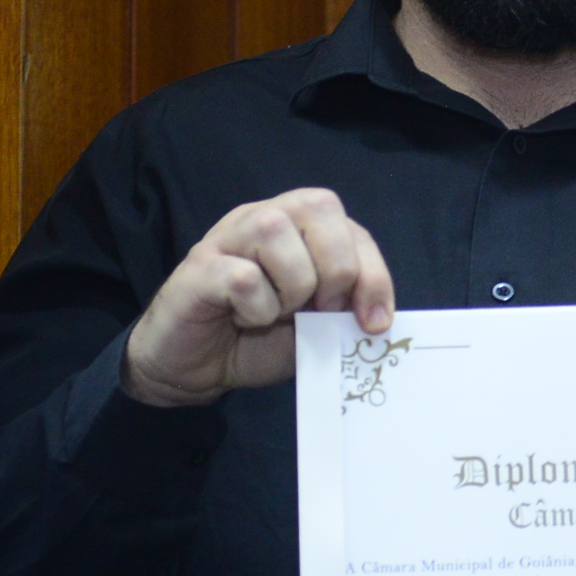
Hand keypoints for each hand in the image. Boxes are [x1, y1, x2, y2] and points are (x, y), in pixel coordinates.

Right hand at [121, 189, 394, 407]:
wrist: (197, 369)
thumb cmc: (257, 339)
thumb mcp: (314, 324)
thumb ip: (344, 307)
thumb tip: (378, 316)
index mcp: (299, 226)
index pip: (351, 227)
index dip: (373, 273)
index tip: (374, 322)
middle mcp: (263, 217)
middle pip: (318, 206)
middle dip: (336, 270)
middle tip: (319, 311)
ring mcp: (227, 237)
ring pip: (277, 233)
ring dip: (292, 288)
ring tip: (276, 314)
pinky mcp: (199, 268)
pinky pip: (243, 277)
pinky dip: (256, 310)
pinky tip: (244, 320)